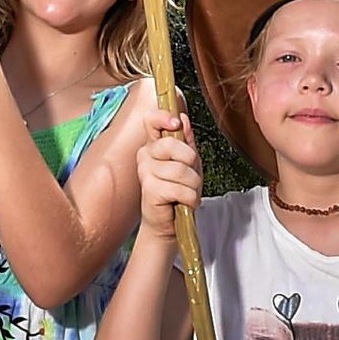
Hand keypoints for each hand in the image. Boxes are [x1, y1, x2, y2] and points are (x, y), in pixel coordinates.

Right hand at [135, 108, 203, 235]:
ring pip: (181, 170)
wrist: (170, 221)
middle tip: (190, 176)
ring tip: (188, 192)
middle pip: (172, 144)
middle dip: (191, 162)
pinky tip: (184, 201)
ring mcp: (145, 172)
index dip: (164, 118)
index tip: (176, 124)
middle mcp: (145, 155)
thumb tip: (183, 118)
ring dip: (193, 185)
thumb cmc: (178, 190)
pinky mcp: (150, 190)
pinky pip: (180, 188)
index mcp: (154, 144)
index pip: (151, 121)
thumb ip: (187, 141)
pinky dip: (190, 198)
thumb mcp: (189, 162)